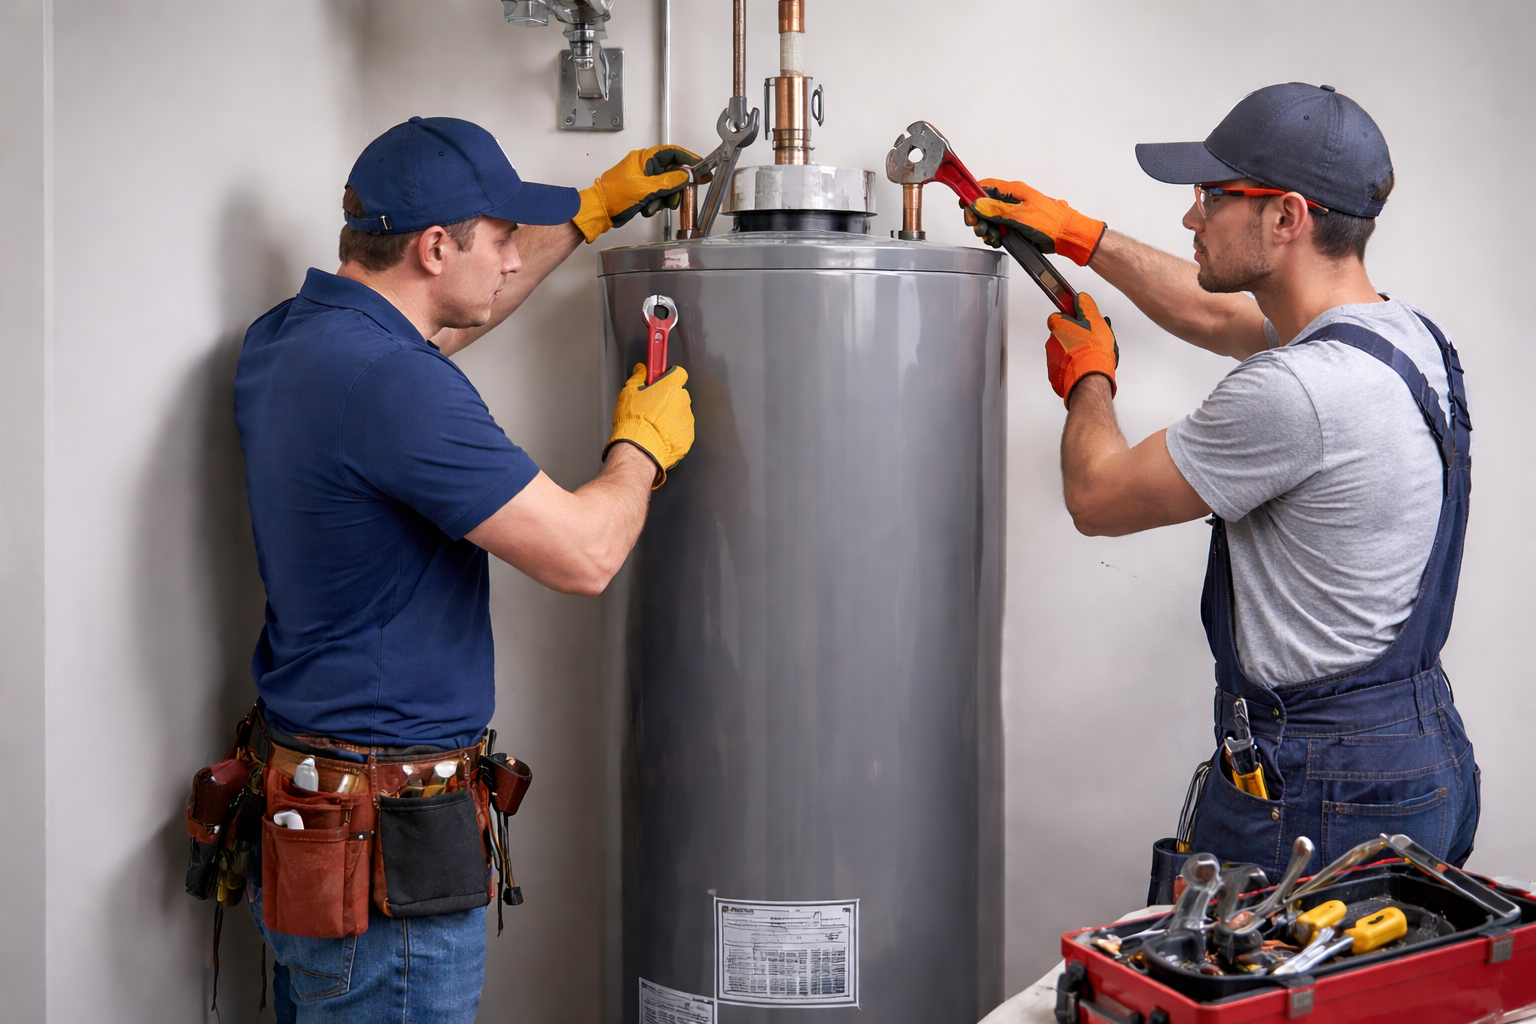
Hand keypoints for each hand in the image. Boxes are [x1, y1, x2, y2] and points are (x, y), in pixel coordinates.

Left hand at [575, 146, 701, 242]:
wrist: (599, 210)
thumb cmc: (613, 196)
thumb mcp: (644, 190)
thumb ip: (667, 182)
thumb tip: (685, 175)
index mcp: (644, 158)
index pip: (672, 153)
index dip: (689, 160)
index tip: (701, 168)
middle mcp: (644, 166)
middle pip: (671, 172)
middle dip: (675, 188)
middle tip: (676, 199)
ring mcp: (643, 178)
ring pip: (665, 186)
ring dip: (664, 199)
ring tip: (654, 207)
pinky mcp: (641, 191)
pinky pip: (657, 195)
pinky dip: (656, 203)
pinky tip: (648, 209)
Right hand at [605, 363, 695, 486]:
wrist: (640, 449)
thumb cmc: (634, 421)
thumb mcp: (628, 393)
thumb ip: (638, 377)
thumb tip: (641, 370)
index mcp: (670, 387)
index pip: (678, 373)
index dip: (669, 376)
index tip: (662, 380)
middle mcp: (683, 402)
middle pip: (679, 394)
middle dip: (668, 398)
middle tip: (652, 406)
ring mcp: (687, 420)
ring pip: (681, 414)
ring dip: (671, 417)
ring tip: (654, 425)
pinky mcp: (688, 438)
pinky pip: (682, 431)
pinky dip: (673, 433)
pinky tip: (659, 436)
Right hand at [964, 178, 1105, 265]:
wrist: (1067, 236)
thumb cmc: (1051, 222)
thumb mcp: (1021, 215)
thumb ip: (997, 209)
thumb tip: (978, 203)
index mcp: (1014, 191)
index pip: (985, 186)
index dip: (972, 195)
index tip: (966, 207)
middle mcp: (1012, 200)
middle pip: (984, 204)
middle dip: (978, 216)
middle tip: (978, 227)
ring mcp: (1014, 213)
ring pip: (990, 218)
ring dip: (986, 228)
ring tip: (992, 236)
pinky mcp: (1016, 224)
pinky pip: (999, 228)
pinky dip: (995, 235)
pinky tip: (998, 240)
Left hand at [1046, 293, 1117, 406]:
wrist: (1090, 380)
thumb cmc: (1093, 353)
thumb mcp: (1096, 322)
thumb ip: (1086, 307)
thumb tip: (1081, 298)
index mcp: (1059, 328)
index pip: (1056, 316)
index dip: (1068, 317)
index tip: (1076, 318)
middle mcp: (1052, 343)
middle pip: (1061, 335)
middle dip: (1073, 336)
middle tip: (1088, 340)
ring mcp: (1052, 360)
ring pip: (1062, 352)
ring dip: (1072, 352)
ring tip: (1088, 356)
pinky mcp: (1055, 375)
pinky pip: (1062, 367)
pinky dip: (1071, 366)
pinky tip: (1084, 366)